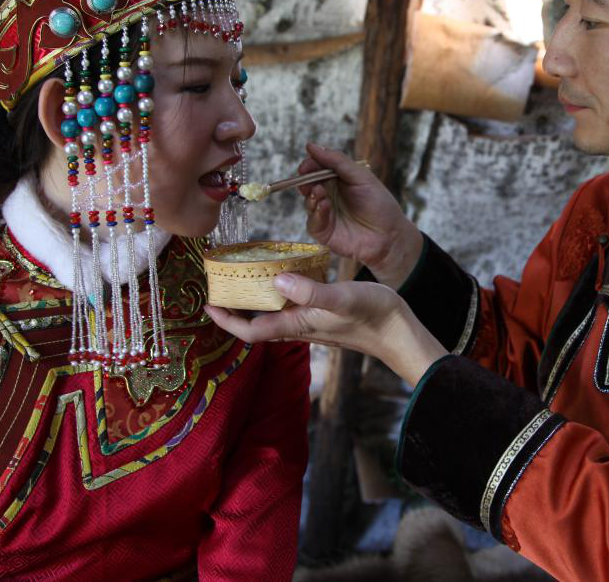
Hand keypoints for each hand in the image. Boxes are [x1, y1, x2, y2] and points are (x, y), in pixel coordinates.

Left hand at [205, 274, 446, 385]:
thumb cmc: (373, 316)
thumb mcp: (342, 298)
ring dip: (255, 303)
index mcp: (299, 325)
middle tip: (220, 288)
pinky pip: (290, 307)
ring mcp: (312, 322)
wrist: (400, 332)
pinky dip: (278, 294)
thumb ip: (310, 291)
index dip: (227, 321)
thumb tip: (275, 282)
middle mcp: (300, 326)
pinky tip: (283, 278)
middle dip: (235, 311)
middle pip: (257, 324)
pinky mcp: (323, 315)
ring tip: (243, 281)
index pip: (252, 331)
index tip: (208, 305)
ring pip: (273, 316)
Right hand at [297, 143, 422, 286]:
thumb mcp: (361, 177)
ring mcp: (325, 214)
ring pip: (308, 201)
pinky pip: (312, 222)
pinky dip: (316, 213)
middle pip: (308, 184)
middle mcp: (329, 195)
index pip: (317, 168)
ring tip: (320, 193)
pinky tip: (324, 207)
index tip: (306, 165)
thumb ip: (337, 161)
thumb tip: (311, 146)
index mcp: (337, 180)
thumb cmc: (379, 204)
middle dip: (305, 180)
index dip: (310, 165)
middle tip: (307, 178)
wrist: (389, 235)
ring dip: (312, 196)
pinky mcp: (324, 231)